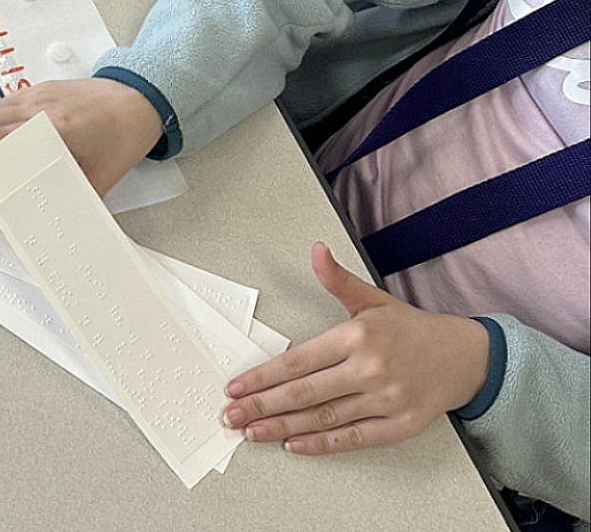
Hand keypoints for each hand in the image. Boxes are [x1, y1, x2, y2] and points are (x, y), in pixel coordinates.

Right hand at [0, 77, 164, 195]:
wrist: (142, 99)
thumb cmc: (125, 135)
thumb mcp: (100, 177)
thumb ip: (71, 196)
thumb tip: (49, 220)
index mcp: (57, 125)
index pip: (1, 138)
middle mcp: (43, 104)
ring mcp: (40, 92)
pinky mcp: (41, 89)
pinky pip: (4, 102)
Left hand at [222, 242, 490, 453]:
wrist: (463, 357)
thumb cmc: (410, 328)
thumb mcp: (371, 298)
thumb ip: (337, 279)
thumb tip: (316, 250)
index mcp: (357, 336)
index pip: (299, 361)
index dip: (265, 376)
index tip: (236, 386)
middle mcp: (369, 369)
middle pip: (306, 393)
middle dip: (264, 406)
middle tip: (231, 416)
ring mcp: (385, 400)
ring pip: (326, 418)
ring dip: (285, 427)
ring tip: (254, 432)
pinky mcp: (400, 425)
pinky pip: (355, 438)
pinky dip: (323, 444)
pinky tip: (295, 445)